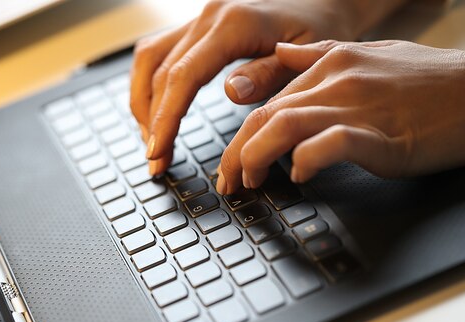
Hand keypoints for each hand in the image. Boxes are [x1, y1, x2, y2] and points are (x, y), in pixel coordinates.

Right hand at [130, 0, 386, 174]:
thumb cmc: (321, 25)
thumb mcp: (308, 55)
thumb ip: (269, 73)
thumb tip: (232, 93)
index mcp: (234, 24)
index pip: (184, 76)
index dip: (167, 118)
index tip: (159, 151)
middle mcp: (209, 16)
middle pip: (160, 71)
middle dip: (152, 121)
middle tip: (156, 161)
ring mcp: (201, 18)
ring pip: (150, 58)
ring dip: (143, 102)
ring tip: (152, 141)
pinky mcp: (200, 25)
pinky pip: (160, 51)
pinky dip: (151, 84)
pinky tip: (157, 110)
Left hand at [216, 33, 464, 192]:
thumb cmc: (438, 80)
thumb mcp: (373, 55)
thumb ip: (321, 57)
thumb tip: (283, 57)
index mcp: (333, 61)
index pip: (270, 100)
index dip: (243, 135)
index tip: (233, 163)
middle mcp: (339, 78)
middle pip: (266, 115)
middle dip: (236, 153)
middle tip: (229, 183)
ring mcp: (359, 104)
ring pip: (284, 125)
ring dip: (256, 157)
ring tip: (250, 183)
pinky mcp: (381, 133)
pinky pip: (327, 145)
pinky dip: (305, 162)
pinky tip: (299, 177)